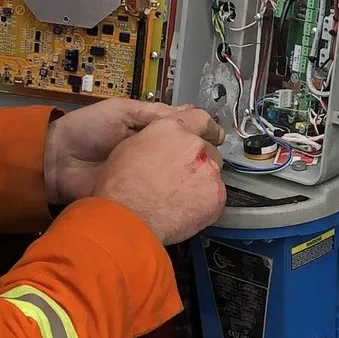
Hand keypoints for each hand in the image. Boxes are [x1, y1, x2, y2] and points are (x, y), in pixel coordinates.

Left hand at [44, 99, 221, 206]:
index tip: (217, 135)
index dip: (200, 130)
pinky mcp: (137, 192)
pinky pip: (160, 193)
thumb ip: (153, 113)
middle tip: (215, 157)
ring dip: (189, 174)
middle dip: (199, 154)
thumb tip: (186, 113)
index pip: (181, 127)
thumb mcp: (121, 112)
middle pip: (183, 153)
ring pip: (175, 174)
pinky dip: (174, 193)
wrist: (56, 162)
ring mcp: (145, 174)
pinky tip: (189, 191)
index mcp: (147, 128)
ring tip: (208, 173)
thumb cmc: (85, 130)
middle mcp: (150, 151)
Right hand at [93, 115, 226, 243]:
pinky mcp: (216, 195)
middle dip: (199, 162)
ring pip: (213, 173)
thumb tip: (161, 145)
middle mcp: (194, 145)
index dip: (207, 128)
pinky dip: (205, 203)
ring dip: (201, 183)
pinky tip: (184, 209)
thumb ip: (155, 141)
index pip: (200, 119)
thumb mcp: (129, 148)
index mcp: (172, 129)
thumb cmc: (122, 188)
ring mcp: (208, 170)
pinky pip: (216, 196)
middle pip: (208, 149)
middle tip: (180, 178)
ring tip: (177, 197)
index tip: (213, 133)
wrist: (129, 218)